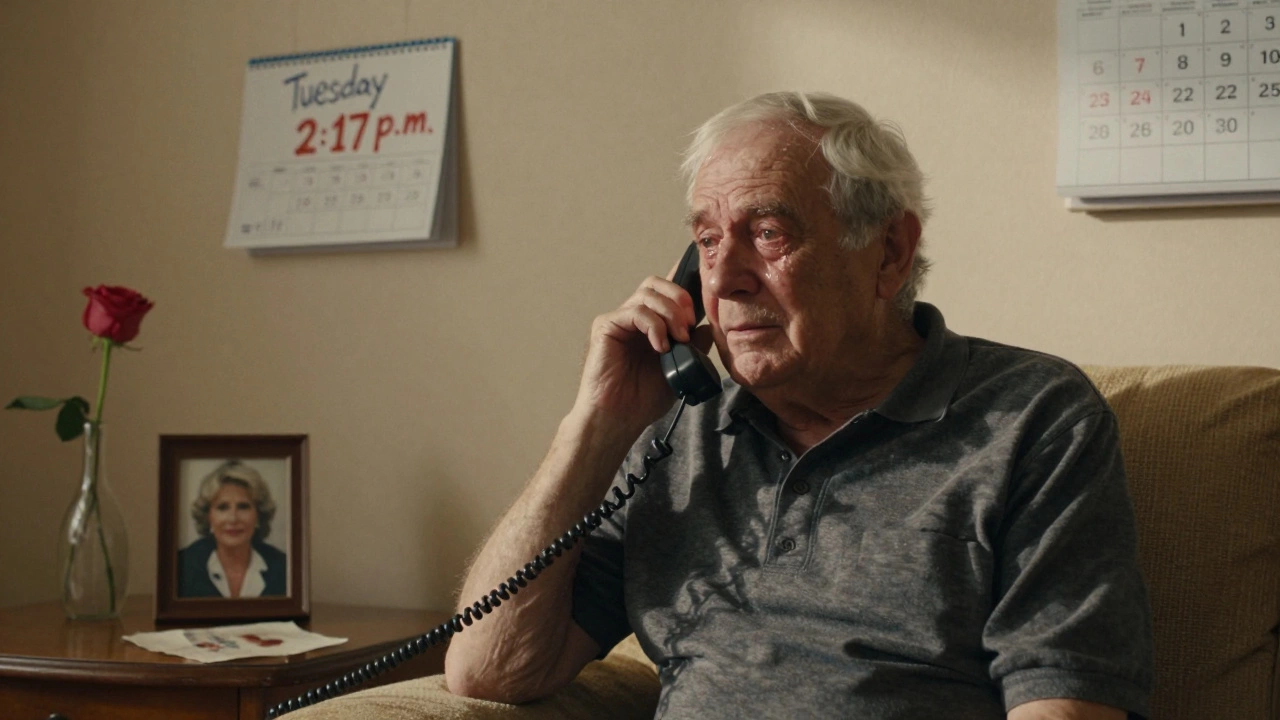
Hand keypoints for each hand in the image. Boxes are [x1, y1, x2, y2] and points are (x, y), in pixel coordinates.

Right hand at [571, 273, 700, 437]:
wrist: (619, 418)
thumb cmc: (643, 398)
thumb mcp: (681, 369)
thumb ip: (694, 346)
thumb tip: (708, 326)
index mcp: (650, 323)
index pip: (666, 291)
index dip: (684, 284)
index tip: (703, 296)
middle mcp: (633, 317)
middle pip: (656, 283)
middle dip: (680, 298)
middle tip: (690, 324)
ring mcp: (619, 320)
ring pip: (648, 294)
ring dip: (670, 313)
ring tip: (679, 340)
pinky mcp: (606, 326)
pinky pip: (635, 311)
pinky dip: (653, 325)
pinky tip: (660, 347)